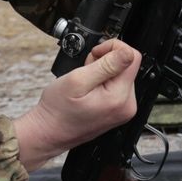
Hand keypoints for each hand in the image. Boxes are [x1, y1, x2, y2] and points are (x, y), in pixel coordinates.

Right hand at [13, 39, 140, 170]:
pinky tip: (89, 88)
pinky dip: (102, 80)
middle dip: (105, 61)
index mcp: (120, 97)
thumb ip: (106, 65)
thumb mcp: (78, 80)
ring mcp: (123, 109)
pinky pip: (116, 84)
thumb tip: (127, 52)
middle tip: (86, 72)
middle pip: (127, 64)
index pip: (132, 56)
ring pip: (121, 73)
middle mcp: (127, 105)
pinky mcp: (118, 109)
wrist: (50, 132)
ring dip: (103, 71)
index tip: (95, 56)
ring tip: (85, 82)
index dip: (111, 48)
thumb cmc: (58, 109)